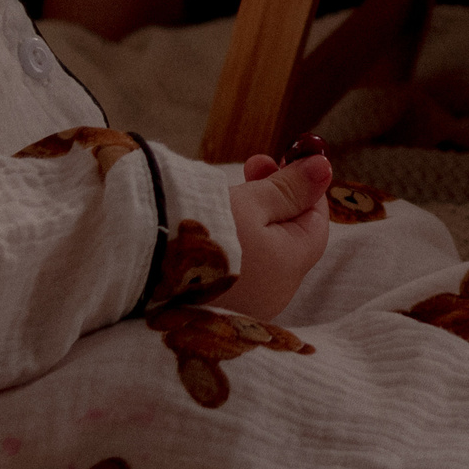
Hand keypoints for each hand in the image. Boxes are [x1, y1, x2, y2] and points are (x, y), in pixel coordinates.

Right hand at [215, 150, 332, 318]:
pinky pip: (236, 270)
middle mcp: (274, 293)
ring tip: (224, 192)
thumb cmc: (203, 232)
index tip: (286, 160)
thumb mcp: (250, 201)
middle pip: (288, 238)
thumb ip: (289, 188)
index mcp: (291, 267)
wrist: (144, 273)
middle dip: (275, 198)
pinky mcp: (216, 308)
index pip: (316, 224)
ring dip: (251, 219)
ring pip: (261, 253)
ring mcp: (246, 304)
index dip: (305, 189)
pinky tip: (209, 226)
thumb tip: (325, 170)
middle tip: (253, 163)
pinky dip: (232, 244)